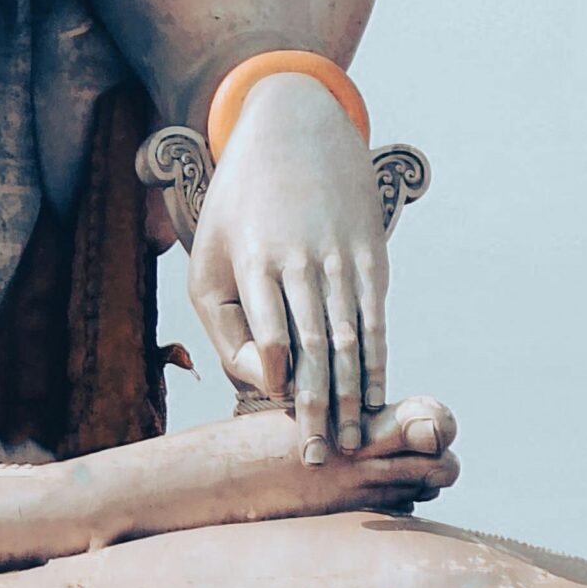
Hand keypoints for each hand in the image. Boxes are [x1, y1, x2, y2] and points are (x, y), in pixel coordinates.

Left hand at [185, 72, 386, 461]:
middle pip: (315, 346)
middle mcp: (301, 257)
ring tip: (350, 444)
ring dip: (353, 397)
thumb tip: (270, 380)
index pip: (271, 334)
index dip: (282, 382)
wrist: (294, 128)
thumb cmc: (240, 208)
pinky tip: (375, 400)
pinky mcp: (371, 255)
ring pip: (350, 339)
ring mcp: (341, 255)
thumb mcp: (209, 256)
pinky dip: (377, 363)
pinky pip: (375, 320)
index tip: (286, 421)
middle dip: (319, 408)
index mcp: (254, 256)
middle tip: (319, 459)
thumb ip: (226, 326)